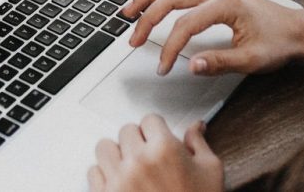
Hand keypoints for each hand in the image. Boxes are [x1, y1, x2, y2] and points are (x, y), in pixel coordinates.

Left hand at [88, 115, 222, 191]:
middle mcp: (138, 161)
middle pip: (126, 131)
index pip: (150, 120)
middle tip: (148, 157)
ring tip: (130, 167)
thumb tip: (195, 127)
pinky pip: (93, 172)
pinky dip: (104, 176)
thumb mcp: (210, 173)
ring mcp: (119, 179)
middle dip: (137, 141)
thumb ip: (199, 144)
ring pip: (105, 147)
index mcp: (165, 149)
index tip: (159, 140)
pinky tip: (120, 183)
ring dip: (116, 155)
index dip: (157, 130)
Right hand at [122, 0, 303, 75]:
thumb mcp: (252, 60)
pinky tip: (151, 1)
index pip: (185, 24)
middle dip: (147, 18)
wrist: (299, 29)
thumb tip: (192, 65)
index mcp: (227, 3)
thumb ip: (219, 62)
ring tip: (129, 12)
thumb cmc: (280, 42)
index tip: (163, 66)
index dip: (169, 47)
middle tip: (133, 39)